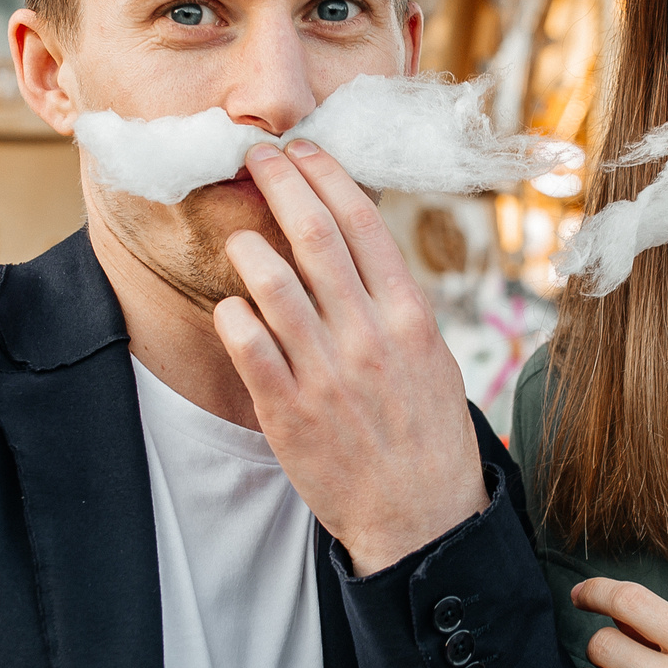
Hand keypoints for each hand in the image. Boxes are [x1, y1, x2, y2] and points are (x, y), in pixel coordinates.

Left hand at [215, 140, 488, 574]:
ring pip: (271, 283)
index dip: (327, 176)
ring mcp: (325, 372)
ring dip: (249, 247)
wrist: (421, 518)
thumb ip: (397, 306)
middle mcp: (368, 336)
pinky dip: (233, 315)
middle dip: (281, 184)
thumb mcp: (433, 359)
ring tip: (241, 237)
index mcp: (409, 317)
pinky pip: (246, 344)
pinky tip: (233, 309)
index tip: (303, 150)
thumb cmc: (428, 436)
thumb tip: (362, 252)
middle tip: (257, 155)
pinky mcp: (288, 410)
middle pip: (314, 237)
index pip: (363, 224)